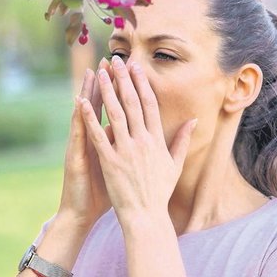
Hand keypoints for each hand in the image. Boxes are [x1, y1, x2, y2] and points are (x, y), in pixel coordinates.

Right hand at [56, 58, 112, 227]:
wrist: (81, 212)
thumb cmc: (101, 191)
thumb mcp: (117, 166)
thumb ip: (126, 148)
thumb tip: (137, 134)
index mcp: (105, 139)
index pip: (113, 110)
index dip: (121, 90)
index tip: (129, 71)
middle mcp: (91, 137)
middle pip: (99, 105)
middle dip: (106, 83)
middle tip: (110, 60)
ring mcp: (81, 144)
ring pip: (85, 113)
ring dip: (89, 92)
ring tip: (93, 72)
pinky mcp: (75, 155)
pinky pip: (78, 134)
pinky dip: (79, 117)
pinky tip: (79, 102)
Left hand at [78, 55, 197, 223]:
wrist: (146, 216)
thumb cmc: (159, 192)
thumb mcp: (175, 164)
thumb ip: (183, 140)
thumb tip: (194, 120)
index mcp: (157, 140)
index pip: (149, 105)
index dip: (142, 84)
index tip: (136, 67)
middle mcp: (143, 141)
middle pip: (132, 103)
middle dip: (124, 79)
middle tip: (116, 60)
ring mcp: (126, 150)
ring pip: (115, 114)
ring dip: (107, 91)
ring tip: (100, 73)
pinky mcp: (110, 161)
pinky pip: (99, 135)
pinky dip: (91, 117)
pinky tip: (82, 102)